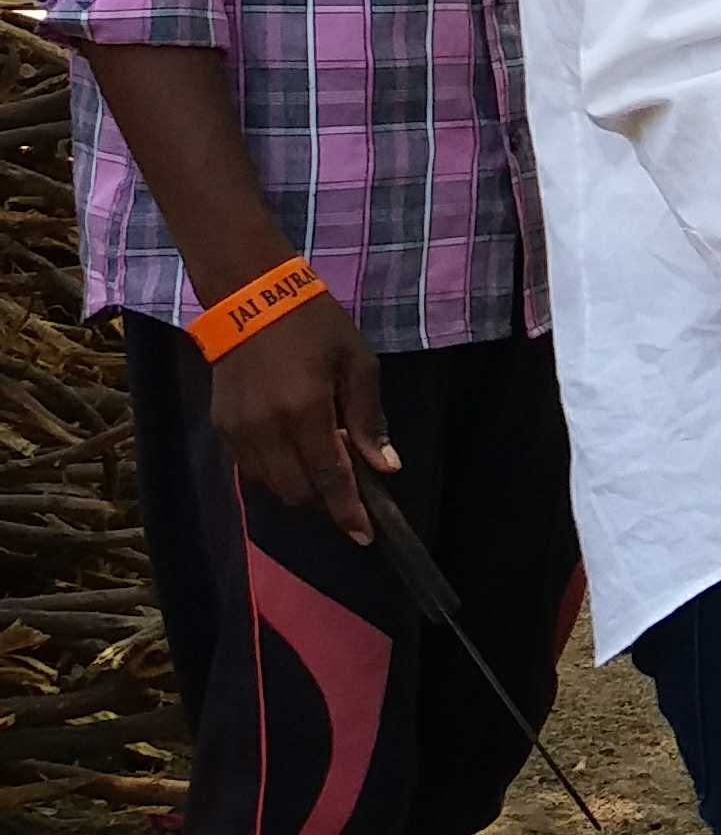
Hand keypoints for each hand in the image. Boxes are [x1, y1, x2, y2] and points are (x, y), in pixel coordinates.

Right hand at [212, 289, 396, 543]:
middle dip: (325, 501)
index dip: (347, 511)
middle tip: (347, 487)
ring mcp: (238, 430)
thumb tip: (385, 466)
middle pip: (297, 492)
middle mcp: (266, 428)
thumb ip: (368, 419)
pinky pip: (250, 469)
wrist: (250, 297)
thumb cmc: (316, 325)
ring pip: (271, 486)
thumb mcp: (357, 363)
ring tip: (322, 462)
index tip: (364, 537)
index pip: (329, 478)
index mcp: (305, 411)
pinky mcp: (220, 426)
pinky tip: (293, 451)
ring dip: (300, 488)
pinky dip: (275, 472)